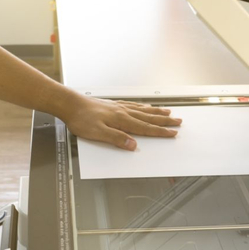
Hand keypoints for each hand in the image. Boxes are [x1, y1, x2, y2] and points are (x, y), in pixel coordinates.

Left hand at [62, 97, 181, 149]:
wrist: (70, 104)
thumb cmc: (81, 119)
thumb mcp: (98, 133)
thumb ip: (117, 139)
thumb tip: (133, 145)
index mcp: (121, 120)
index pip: (145, 128)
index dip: (160, 132)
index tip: (172, 133)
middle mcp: (123, 112)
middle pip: (149, 117)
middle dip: (165, 120)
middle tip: (178, 121)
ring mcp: (119, 107)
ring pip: (143, 110)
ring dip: (157, 112)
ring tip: (168, 112)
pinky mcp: (113, 105)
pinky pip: (134, 105)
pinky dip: (143, 106)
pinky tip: (145, 106)